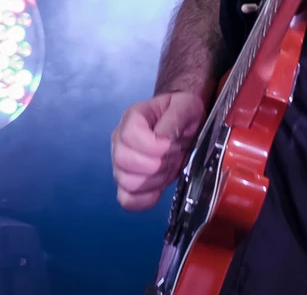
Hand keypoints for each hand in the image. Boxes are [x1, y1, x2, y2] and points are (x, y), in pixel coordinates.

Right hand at [110, 91, 206, 210]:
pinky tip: (159, 188)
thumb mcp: (186, 107)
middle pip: (123, 160)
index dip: (152, 145)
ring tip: (167, 169)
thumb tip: (162, 139)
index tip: (171, 144)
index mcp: (133, 118)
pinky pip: (127, 200)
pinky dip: (145, 199)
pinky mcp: (127, 183)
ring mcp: (121, 164)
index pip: (129, 135)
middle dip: (155, 164)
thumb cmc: (183, 113)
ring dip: (153, 181)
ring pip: (126, 182)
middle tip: (172, 157)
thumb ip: (174, 119)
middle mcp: (120, 140)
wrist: (184, 125)